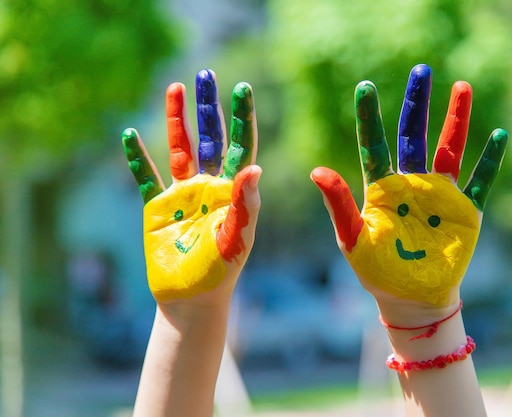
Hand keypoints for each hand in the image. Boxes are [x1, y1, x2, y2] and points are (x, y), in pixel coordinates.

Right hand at [122, 69, 260, 303]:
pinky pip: (146, 177)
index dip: (241, 118)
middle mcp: (209, 186)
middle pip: (209, 138)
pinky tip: (130, 135)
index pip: (239, 147)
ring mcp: (183, 194)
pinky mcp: (157, 207)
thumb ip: (245, 205)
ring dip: (175, 120)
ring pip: (179, 149)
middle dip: (207, 108)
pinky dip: (137, 157)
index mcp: (233, 191)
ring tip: (174, 88)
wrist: (190, 300)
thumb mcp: (236, 239)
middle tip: (205, 75)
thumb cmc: (220, 273)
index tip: (242, 88)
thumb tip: (255, 169)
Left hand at [311, 64, 506, 313]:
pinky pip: (479, 182)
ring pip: (448, 149)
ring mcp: (439, 195)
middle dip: (417, 104)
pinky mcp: (464, 211)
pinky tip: (498, 134)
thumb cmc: (376, 271)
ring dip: (456, 120)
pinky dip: (489, 161)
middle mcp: (410, 184)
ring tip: (461, 87)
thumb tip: (317, 170)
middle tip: (420, 71)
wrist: (410, 299)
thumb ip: (339, 205)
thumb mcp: (352, 239)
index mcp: (381, 189)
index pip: (374, 145)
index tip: (364, 87)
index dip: (369, 118)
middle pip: (413, 135)